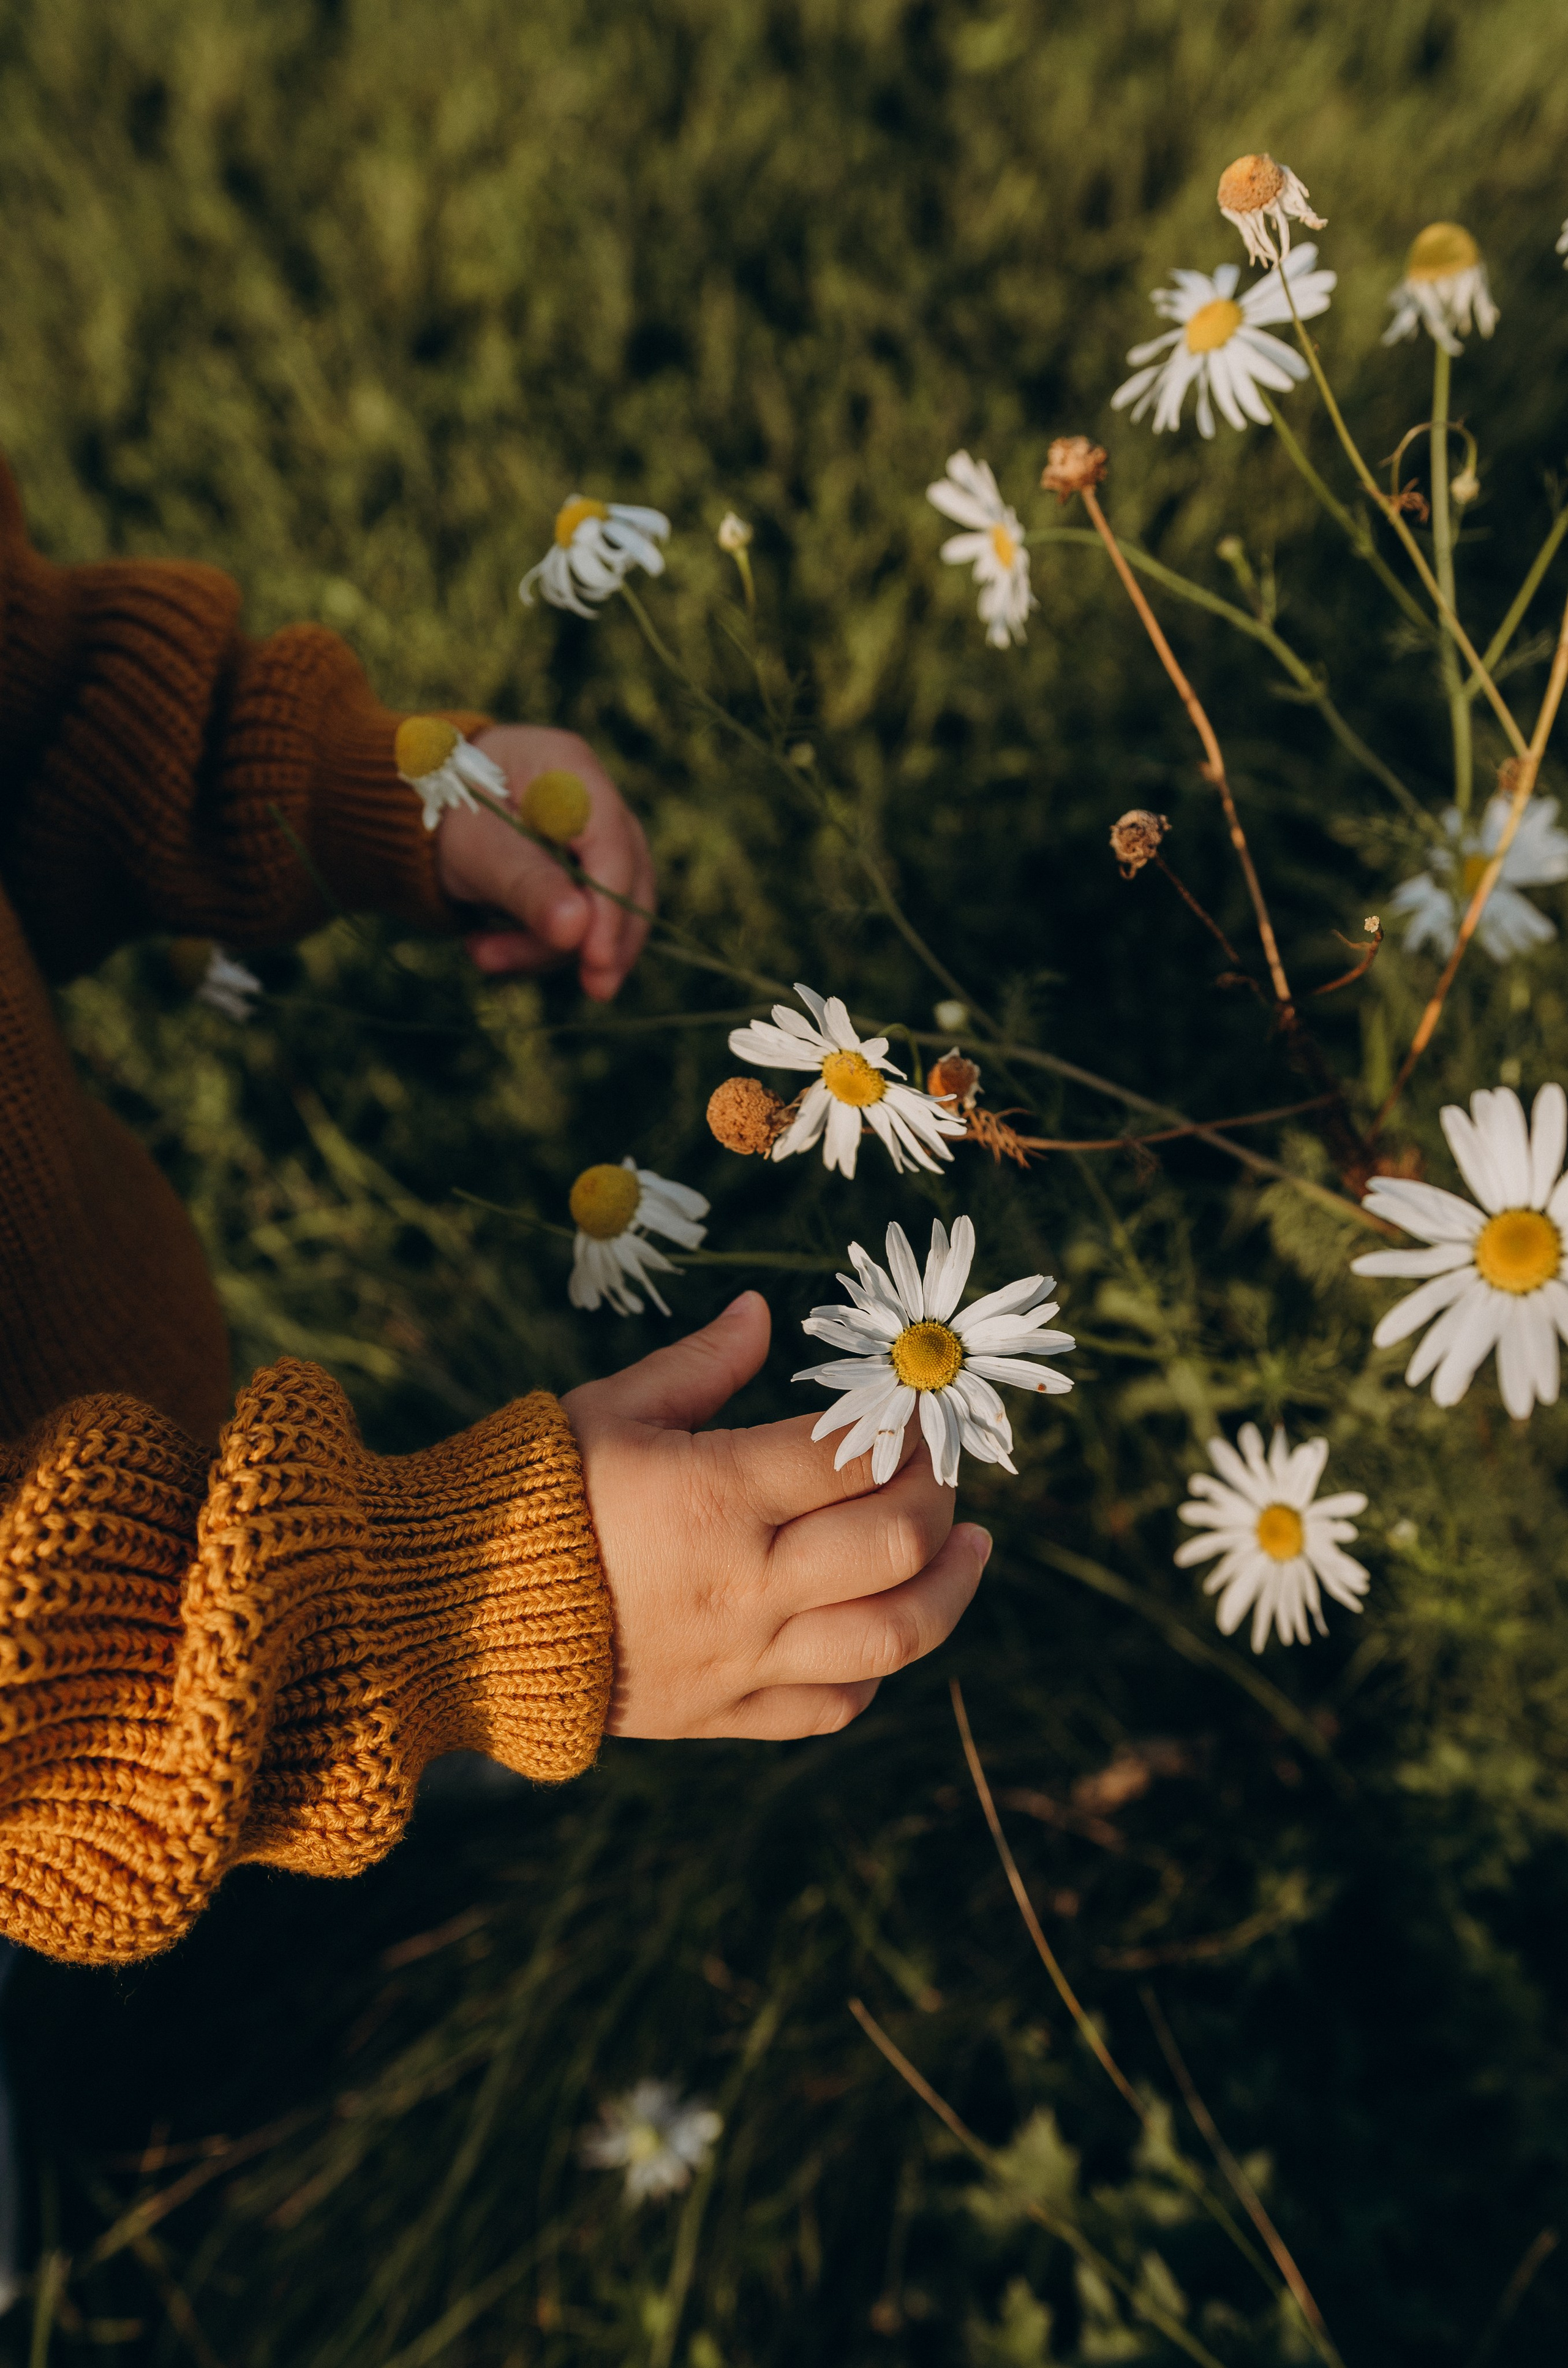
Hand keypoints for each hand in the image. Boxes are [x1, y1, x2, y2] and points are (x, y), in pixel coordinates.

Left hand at [433, 724, 654, 1000]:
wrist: (413, 816)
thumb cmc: (443, 815)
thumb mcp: (476, 850)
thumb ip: (526, 886)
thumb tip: (576, 930)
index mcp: (570, 772)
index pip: (613, 846)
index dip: (612, 907)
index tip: (596, 961)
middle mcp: (595, 802)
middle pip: (627, 881)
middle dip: (600, 941)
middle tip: (591, 991)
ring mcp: (592, 841)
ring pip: (604, 911)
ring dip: (548, 948)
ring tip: (481, 955)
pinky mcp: (578, 876)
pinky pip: (579, 923)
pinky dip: (539, 946)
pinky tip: (491, 949)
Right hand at [562, 1292, 991, 1738]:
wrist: (449, 1616)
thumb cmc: (526, 1495)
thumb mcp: (608, 1409)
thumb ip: (700, 1364)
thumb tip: (762, 1313)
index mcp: (714, 1496)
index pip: (855, 1457)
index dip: (904, 1426)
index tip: (915, 1407)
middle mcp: (744, 1584)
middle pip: (897, 1543)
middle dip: (939, 1496)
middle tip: (939, 1468)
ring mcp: (740, 1659)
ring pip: (892, 1637)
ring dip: (950, 1588)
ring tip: (970, 1549)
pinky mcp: (722, 1714)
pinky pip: (831, 1705)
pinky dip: (875, 1668)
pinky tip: (883, 1623)